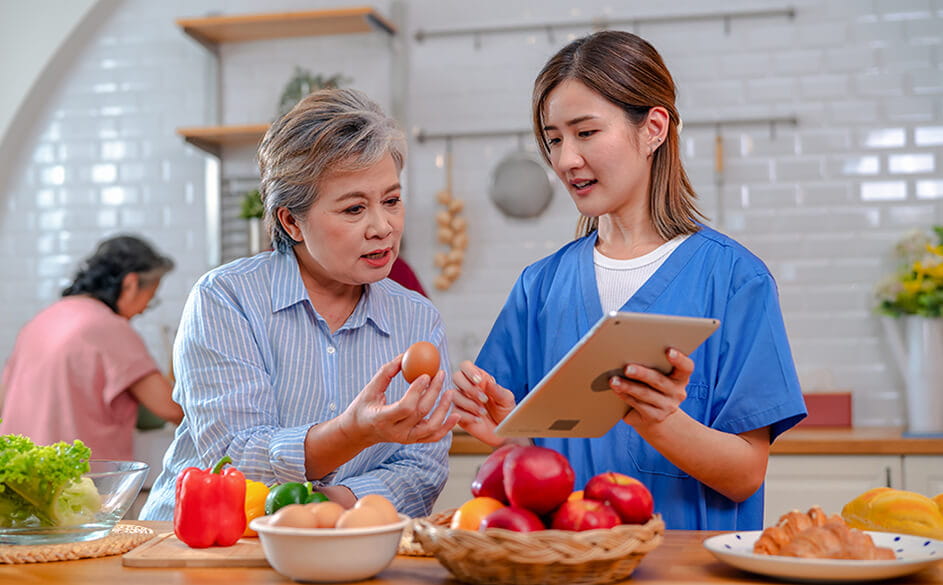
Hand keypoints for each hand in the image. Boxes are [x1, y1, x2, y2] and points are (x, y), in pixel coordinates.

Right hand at [339, 354, 458, 446]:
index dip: (417, 391)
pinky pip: (433, 437)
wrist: (359, 432)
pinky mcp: (413, 441)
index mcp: (382, 419)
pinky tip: (456, 415)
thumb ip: (386, 373)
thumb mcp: (370, 389)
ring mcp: (406, 439)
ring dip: (443, 409)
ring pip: (431, 427)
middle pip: (420, 412)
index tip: (426, 374)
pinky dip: (447, 427)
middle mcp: (396, 432)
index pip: (405, 407)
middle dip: (433, 392)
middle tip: (441, 374)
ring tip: (450, 392)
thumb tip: (405, 356)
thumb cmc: (363, 407)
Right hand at [451, 361, 515, 446]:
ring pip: (453, 394)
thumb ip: (498, 390)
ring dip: (468, 403)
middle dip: (469, 387)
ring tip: (482, 412)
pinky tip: (478, 420)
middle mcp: (468, 388)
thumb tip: (488, 381)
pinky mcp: (459, 415)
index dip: (469, 370)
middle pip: (456, 377)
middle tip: (484, 399)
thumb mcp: (507, 400)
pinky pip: (454, 411)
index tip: (478, 381)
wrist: (504, 432)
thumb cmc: (506, 413)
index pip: (466, 366)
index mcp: (480, 379)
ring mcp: (462, 401)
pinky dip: (466, 415)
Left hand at [611, 348, 693, 427]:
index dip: (679, 359)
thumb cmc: (652, 386)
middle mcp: (677, 392)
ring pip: (646, 394)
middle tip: (627, 368)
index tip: (668, 350)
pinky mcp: (655, 416)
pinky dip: (625, 396)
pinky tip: (616, 390)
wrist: (655, 417)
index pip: (686, 367)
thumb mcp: (656, 375)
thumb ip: (650, 364)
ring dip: (628, 386)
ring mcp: (667, 406)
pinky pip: (638, 405)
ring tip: (613, 380)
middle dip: (642, 373)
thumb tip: (625, 353)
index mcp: (680, 377)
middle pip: (659, 380)